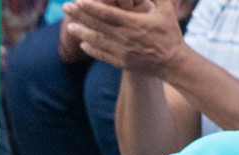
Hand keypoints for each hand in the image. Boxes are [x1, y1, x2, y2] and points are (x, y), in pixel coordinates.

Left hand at [63, 0, 188, 76]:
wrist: (173, 63)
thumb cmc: (170, 33)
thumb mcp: (166, 11)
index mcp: (135, 24)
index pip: (108, 14)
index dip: (91, 8)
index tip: (78, 1)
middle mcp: (125, 38)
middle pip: (97, 26)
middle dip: (80, 16)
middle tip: (65, 8)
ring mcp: (121, 52)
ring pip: (97, 41)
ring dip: (82, 33)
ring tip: (70, 26)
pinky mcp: (121, 62)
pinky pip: (102, 55)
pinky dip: (91, 49)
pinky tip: (82, 44)